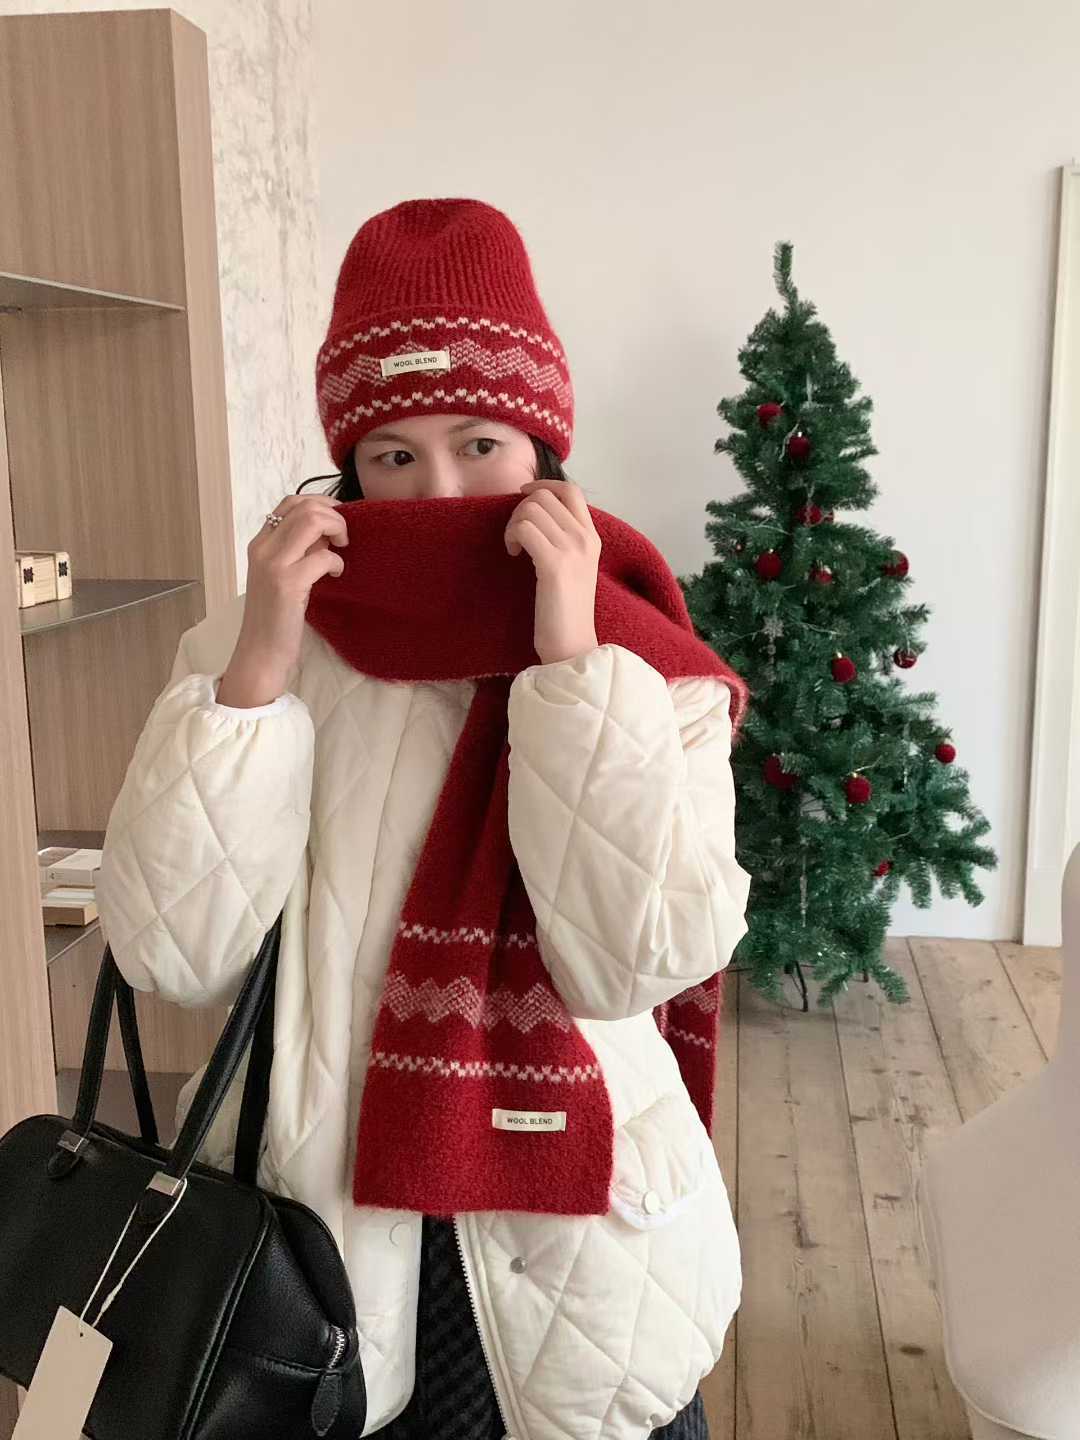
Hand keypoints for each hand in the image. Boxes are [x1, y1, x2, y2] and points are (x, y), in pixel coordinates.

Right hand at [221, 493, 348, 703]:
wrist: (261, 652)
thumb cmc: (277, 616)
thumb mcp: (283, 575)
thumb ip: (299, 549)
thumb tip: (328, 529)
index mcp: (260, 543)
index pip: (290, 502)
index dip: (320, 504)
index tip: (337, 521)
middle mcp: (262, 548)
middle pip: (305, 506)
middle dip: (334, 515)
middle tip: (344, 537)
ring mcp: (273, 564)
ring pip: (312, 521)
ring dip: (337, 529)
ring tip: (342, 550)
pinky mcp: (287, 583)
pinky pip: (324, 556)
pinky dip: (337, 561)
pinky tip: (337, 574)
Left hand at [504, 478, 600, 664]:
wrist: (573, 645)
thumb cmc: (566, 611)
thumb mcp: (574, 567)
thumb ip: (564, 540)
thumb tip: (537, 513)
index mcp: (592, 537)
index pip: (571, 490)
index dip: (543, 485)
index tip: (523, 497)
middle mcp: (585, 538)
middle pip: (545, 496)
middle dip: (521, 509)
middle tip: (516, 536)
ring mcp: (572, 550)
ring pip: (531, 509)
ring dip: (513, 524)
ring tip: (514, 547)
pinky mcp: (554, 564)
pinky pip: (524, 528)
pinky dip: (512, 536)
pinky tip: (513, 554)